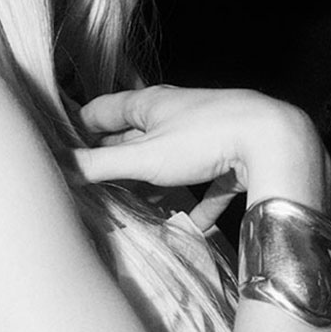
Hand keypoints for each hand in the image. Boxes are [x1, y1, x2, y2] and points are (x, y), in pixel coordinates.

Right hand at [75, 86, 327, 210]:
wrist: (274, 138)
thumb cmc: (205, 138)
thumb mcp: (144, 156)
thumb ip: (100, 165)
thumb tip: (56, 167)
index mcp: (150, 104)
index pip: (103, 110)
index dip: (79, 127)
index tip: (59, 148)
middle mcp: (177, 114)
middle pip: (137, 136)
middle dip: (117, 158)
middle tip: (93, 183)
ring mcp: (207, 135)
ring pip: (173, 160)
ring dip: (156, 183)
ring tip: (137, 205)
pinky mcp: (233, 158)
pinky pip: (211, 184)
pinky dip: (201, 205)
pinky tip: (195, 228)